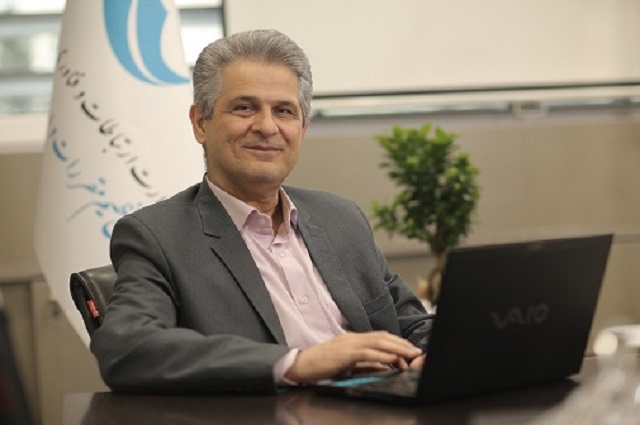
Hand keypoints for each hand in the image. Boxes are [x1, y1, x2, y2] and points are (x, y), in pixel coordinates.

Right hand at [284, 331, 422, 383]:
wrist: (300, 365)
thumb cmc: (321, 366)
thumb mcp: (347, 365)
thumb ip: (366, 365)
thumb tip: (386, 368)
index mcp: (353, 339)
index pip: (380, 336)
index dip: (396, 341)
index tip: (409, 349)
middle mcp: (352, 338)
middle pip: (383, 337)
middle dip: (402, 344)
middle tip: (416, 351)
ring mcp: (349, 344)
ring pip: (379, 343)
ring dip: (397, 349)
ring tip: (410, 355)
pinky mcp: (345, 353)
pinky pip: (368, 353)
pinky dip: (383, 356)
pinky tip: (393, 360)